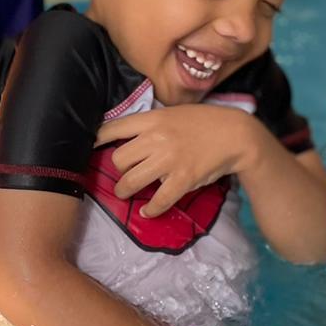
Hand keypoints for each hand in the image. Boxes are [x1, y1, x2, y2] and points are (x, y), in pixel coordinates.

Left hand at [96, 105, 258, 216]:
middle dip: (117, 170)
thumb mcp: (173, 114)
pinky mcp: (182, 179)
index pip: (113, 128)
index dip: (96, 140)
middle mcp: (156, 138)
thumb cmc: (203, 122)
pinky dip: (150, 209)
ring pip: (131, 181)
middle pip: (118, 159)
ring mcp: (169, 160)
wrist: (235, 134)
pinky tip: (147, 211)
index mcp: (153, 119)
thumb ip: (150, 124)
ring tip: (126, 193)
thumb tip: (127, 138)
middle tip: (123, 174)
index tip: (91, 148)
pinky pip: (158, 200)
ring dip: (124, 191)